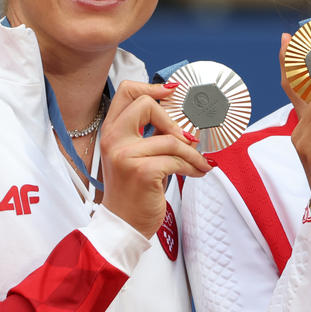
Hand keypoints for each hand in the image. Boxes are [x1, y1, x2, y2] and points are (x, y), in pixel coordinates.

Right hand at [100, 81, 210, 237]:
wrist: (124, 224)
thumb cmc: (132, 192)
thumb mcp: (131, 157)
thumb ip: (145, 135)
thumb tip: (177, 120)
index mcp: (111, 132)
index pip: (126, 92)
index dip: (152, 87)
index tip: (171, 92)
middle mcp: (113, 140)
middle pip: (147, 104)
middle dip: (174, 121)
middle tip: (186, 140)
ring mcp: (126, 155)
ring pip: (171, 138)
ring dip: (192, 153)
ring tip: (199, 163)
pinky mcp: (142, 171)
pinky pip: (177, 159)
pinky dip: (193, 166)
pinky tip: (196, 172)